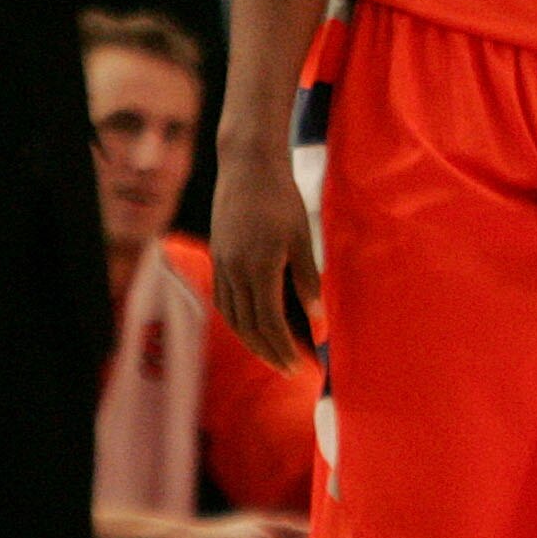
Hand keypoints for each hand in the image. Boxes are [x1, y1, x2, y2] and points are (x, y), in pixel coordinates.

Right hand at [211, 147, 318, 372]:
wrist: (247, 167)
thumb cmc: (282, 200)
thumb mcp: (302, 239)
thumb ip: (307, 281)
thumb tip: (319, 320)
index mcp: (258, 268)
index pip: (269, 323)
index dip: (284, 348)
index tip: (299, 366)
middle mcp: (234, 271)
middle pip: (248, 326)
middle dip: (269, 352)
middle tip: (289, 370)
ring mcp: (221, 265)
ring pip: (232, 316)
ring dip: (251, 340)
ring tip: (272, 355)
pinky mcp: (217, 257)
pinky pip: (223, 300)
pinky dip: (237, 320)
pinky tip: (250, 327)